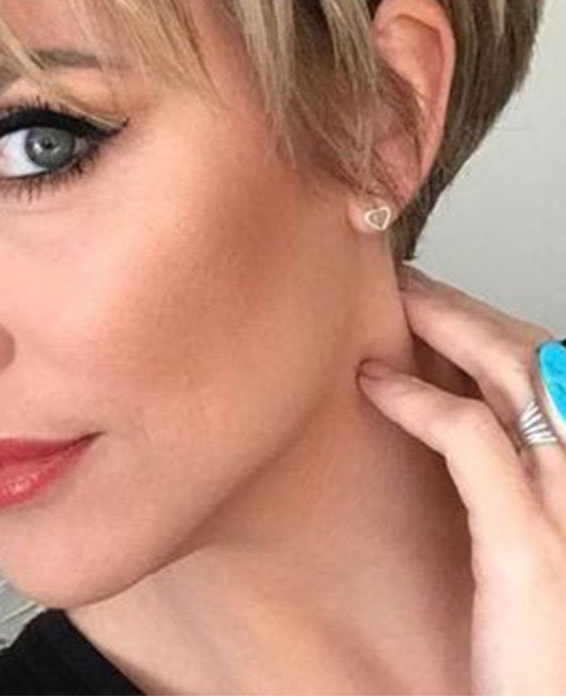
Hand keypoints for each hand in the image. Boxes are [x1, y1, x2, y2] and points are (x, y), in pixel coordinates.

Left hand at [357, 265, 565, 694]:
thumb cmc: (538, 644)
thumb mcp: (531, 537)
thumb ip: (507, 473)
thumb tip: (454, 408)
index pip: (551, 365)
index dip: (495, 322)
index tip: (441, 298)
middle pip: (533, 357)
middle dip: (469, 308)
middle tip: (409, 280)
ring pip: (512, 376)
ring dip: (446, 326)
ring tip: (392, 303)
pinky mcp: (527, 550)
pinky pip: (471, 443)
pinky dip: (420, 400)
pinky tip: (375, 383)